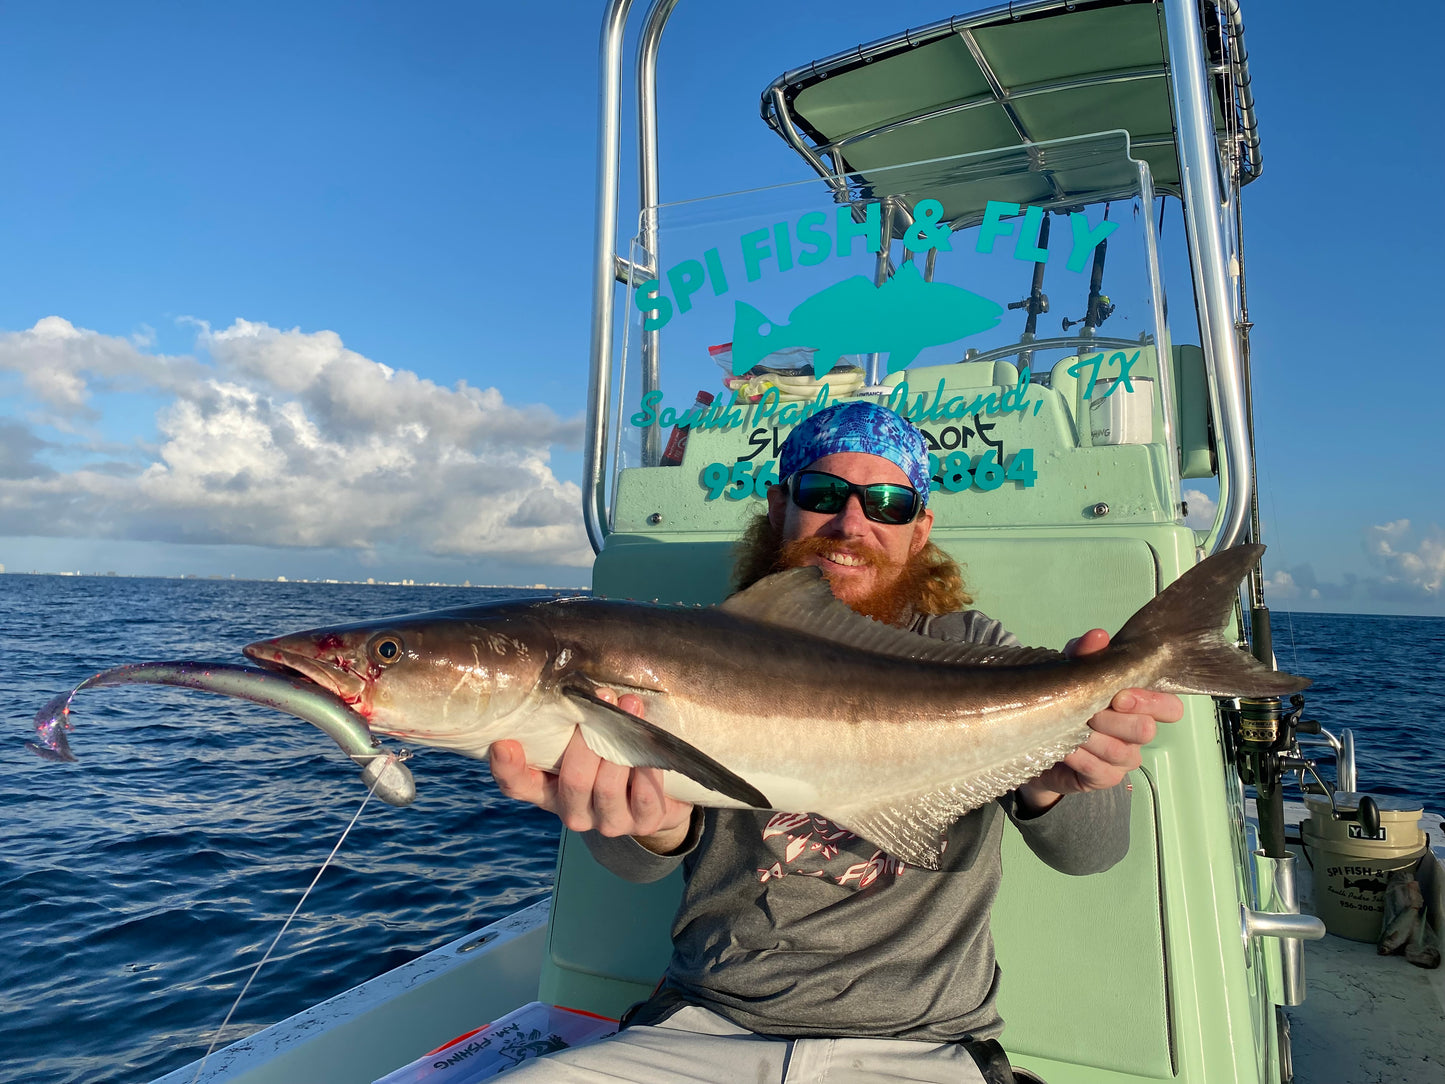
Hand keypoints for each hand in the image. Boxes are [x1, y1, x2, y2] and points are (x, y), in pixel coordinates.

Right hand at [487, 689, 694, 853]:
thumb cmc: (609, 757)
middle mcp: (574, 813)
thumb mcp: (584, 744)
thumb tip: (574, 682)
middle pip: (574, 780)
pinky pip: (645, 795)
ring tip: (632, 705)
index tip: (505, 743)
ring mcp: (609, 822)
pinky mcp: (644, 823)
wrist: (654, 796)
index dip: (508, 769)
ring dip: (622, 743)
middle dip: (588, 738)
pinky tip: (650, 744)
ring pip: (608, 787)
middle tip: (602, 696)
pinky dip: (647, 767)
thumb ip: (570, 725)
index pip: (518, 786)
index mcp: (550, 792)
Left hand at [1015, 629, 1182, 813]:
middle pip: (1146, 730)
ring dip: (1091, 737)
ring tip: (1069, 728)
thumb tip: (1098, 635)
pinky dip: (1078, 756)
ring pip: (1121, 751)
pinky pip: (1099, 770)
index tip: (1119, 697)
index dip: (1151, 703)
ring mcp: (1124, 758)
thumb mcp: (1069, 672)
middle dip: (1112, 720)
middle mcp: (1138, 732)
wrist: (1035, 740)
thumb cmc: (1063, 700)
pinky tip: (1064, 747)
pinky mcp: (1105, 778)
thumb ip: (1085, 654)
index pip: (1171, 708)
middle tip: (1087, 713)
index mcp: (1140, 704)